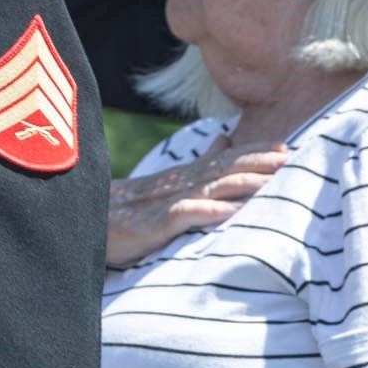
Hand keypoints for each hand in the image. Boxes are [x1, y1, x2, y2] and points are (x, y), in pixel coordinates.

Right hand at [106, 140, 289, 266]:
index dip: (253, 152)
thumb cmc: (122, 213)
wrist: (76, 224)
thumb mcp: (163, 188)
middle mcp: (173, 185)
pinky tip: (230, 212)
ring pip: (207, 188)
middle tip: (290, 156)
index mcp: (179, 179)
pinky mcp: (148, 226)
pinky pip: (181, 216)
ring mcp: (161, 204)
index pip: (221, 161)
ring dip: (240, 183)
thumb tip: (224, 141)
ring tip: (271, 182)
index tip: (286, 147)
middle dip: (256, 161)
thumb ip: (196, 167)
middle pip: (220, 169)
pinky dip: (207, 212)